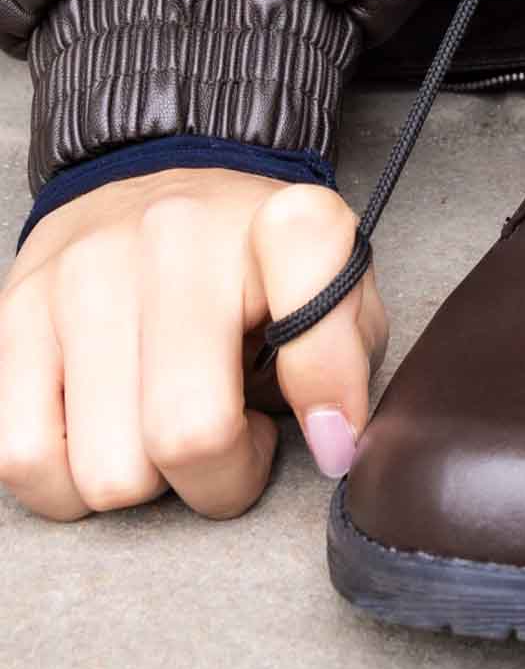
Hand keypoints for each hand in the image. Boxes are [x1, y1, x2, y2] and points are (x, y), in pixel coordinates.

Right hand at [0, 169, 387, 520]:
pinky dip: (69, 486)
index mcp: (278, 219)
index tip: (328, 430)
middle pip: (187, 435)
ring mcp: (83, 274)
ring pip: (106, 469)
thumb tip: (333, 443)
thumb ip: (346, 359)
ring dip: (144, 484)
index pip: (317, 293)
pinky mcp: (14, 316)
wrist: (158, 182)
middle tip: (234, 440)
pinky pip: (24, 458)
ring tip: (168, 428)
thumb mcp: (335, 289)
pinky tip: (109, 441)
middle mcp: (175, 235)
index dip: (326, 388)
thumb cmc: (253, 263)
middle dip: (221, 479)